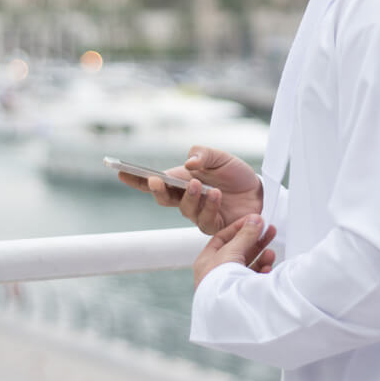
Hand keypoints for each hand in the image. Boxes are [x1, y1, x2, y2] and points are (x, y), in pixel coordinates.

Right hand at [116, 145, 262, 234]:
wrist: (259, 192)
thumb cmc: (235, 174)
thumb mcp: (220, 157)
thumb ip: (203, 154)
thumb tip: (189, 164)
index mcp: (182, 180)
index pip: (155, 181)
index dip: (136, 179)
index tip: (120, 171)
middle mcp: (186, 198)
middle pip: (163, 198)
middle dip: (157, 190)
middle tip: (156, 180)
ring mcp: (198, 213)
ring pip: (184, 210)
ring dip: (190, 196)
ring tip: (199, 185)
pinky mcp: (213, 225)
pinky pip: (205, 220)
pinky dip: (209, 207)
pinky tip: (216, 195)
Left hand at [194, 215, 276, 288]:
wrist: (225, 311)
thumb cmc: (219, 282)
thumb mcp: (231, 251)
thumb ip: (245, 235)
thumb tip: (255, 220)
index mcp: (207, 262)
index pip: (222, 239)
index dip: (238, 228)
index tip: (253, 220)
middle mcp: (217, 273)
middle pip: (238, 250)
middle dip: (255, 240)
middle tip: (270, 230)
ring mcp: (230, 284)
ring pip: (248, 265)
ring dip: (260, 257)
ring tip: (270, 252)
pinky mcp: (242, 294)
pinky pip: (253, 279)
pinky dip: (262, 271)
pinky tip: (267, 267)